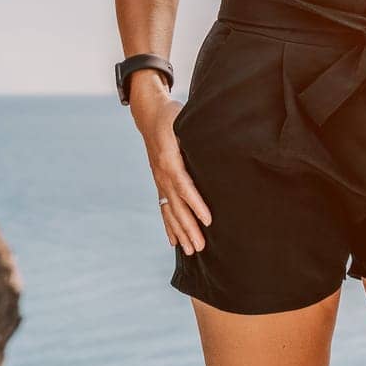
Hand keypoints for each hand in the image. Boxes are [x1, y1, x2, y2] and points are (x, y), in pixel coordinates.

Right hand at [132, 93, 212, 254]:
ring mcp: (159, 180)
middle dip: (189, 227)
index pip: (184, 185)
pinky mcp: (160, 182)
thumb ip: (195, 133)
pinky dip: (169, 225)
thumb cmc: (172, 115)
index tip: (207, 219)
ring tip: (192, 251)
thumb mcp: (183, 119)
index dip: (195, 203)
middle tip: (200, 247)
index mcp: (169, 158)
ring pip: (170, 210)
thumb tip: (215, 141)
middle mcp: (162, 173)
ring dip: (180, 231)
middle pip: (176, 205)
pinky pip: (164, 208)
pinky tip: (174, 241)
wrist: (149, 114)